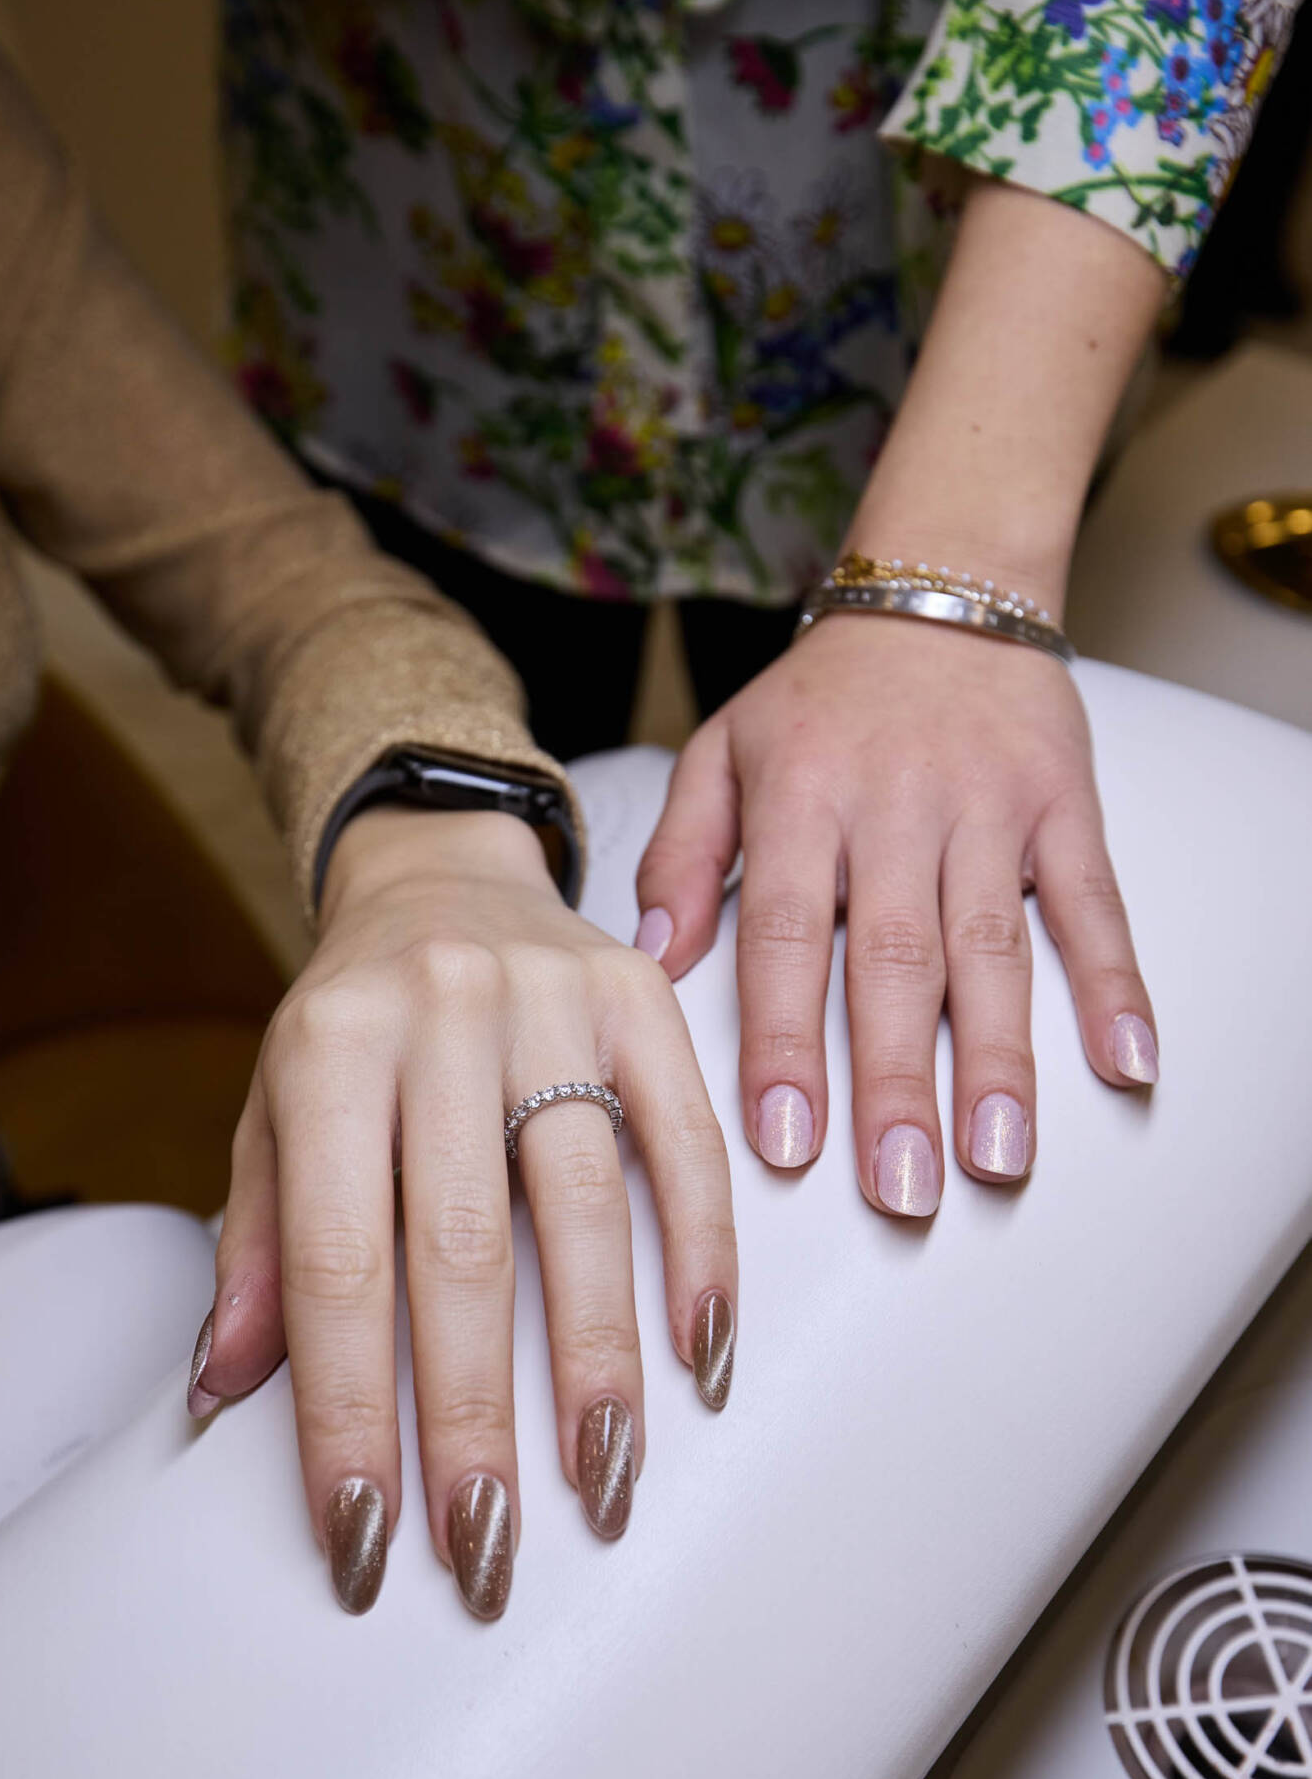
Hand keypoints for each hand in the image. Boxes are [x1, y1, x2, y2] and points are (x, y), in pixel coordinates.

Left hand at [187, 808, 735, 1613]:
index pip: (332, 1259)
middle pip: (459, 1248)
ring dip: (597, 1361)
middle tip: (486, 1547)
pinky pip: (685, 1138)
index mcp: (326, 1049)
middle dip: (472, 1415)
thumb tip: (228, 1389)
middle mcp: (436, 1012)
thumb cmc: (351, 1024)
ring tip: (602, 1481)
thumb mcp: (273, 1114)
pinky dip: (699, 1251)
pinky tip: (702, 1353)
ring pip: (581, 1206)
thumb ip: (257, 1247)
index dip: (347, 1407)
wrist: (444, 874)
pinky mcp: (642, 997)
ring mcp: (549, 998)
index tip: (365, 1533)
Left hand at [635, 615, 1156, 1210]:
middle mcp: (894, 806)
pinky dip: (1113, 982)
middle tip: (900, 1188)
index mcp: (799, 798)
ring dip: (998, 1059)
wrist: (941, 589)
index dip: (787, 1041)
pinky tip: (1124, 1063)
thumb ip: (678, 857)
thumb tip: (653, 960)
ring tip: (997, 1158)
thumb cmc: (819, 698)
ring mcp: (986, 806)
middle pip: (894, 960)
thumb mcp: (719, 752)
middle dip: (896, 1082)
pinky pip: (1091, 900)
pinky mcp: (1062, 804)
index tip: (788, 1140)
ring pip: (993, 946)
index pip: (785, 935)